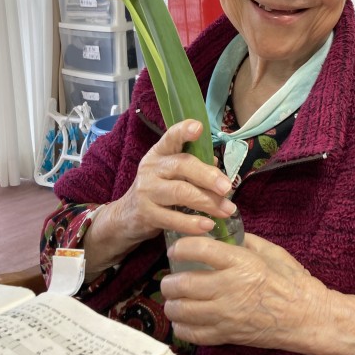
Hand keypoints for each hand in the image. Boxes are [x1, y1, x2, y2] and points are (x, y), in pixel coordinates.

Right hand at [84, 120, 234, 272]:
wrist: (127, 216)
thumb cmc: (159, 189)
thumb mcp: (172, 173)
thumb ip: (194, 167)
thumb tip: (217, 164)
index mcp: (160, 153)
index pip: (171, 137)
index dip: (183, 132)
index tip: (198, 127)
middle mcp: (151, 168)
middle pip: (182, 166)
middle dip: (208, 176)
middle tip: (227, 187)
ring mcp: (147, 191)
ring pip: (180, 192)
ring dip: (207, 202)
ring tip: (227, 210)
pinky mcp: (146, 214)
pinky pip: (172, 218)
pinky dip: (192, 223)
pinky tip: (207, 226)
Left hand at [160, 232, 329, 351]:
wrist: (306, 317)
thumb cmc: (291, 281)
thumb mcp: (270, 251)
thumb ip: (243, 241)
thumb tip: (222, 234)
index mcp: (240, 263)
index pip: (199, 249)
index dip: (180, 248)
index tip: (176, 249)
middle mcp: (229, 288)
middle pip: (182, 284)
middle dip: (169, 281)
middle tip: (170, 278)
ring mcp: (226, 314)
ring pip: (181, 311)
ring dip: (172, 304)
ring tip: (174, 299)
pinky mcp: (226, 335)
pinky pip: (191, 334)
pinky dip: (181, 327)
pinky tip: (184, 320)